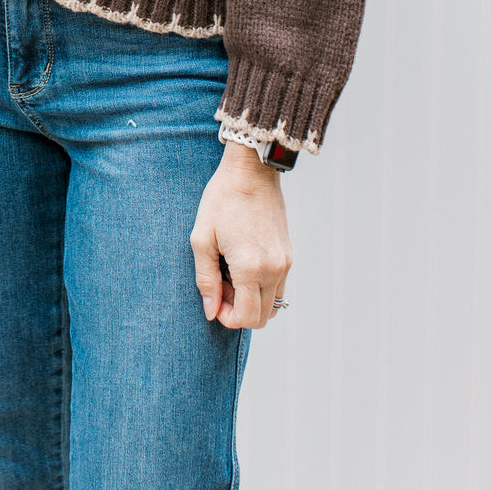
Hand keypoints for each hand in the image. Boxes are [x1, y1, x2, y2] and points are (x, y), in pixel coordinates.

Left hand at [190, 142, 292, 328]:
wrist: (251, 171)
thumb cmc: (222, 200)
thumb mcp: (202, 238)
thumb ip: (206, 279)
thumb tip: (211, 311)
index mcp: (251, 267)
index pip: (247, 318)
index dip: (227, 317)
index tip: (213, 297)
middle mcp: (274, 269)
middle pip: (262, 318)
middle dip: (238, 310)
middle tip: (220, 284)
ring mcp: (285, 263)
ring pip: (272, 305)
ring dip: (251, 300)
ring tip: (231, 273)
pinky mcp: (288, 255)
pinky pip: (278, 287)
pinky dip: (261, 288)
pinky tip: (243, 264)